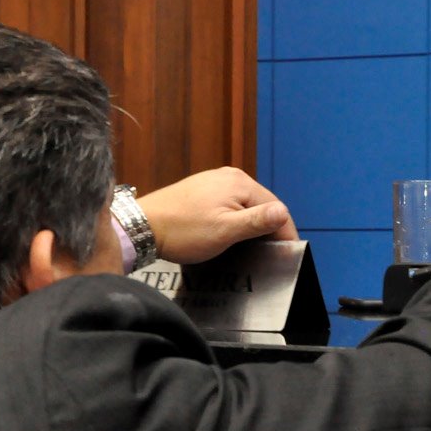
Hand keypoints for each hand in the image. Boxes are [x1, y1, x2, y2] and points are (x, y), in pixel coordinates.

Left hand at [140, 167, 297, 263]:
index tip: (288, 252)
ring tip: (253, 247)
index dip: (284, 231)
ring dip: (252, 224)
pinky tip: (231, 234)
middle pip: (261, 204)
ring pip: (245, 205)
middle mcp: (229, 176)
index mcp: (239, 183)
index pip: (276, 207)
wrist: (142, 226)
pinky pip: (230, 204)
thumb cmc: (182, 231)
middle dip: (268, 228)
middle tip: (271, 254)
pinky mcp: (202, 189)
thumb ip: (257, 221)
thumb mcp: (225, 231)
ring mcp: (214, 181)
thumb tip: (284, 213)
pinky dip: (236, 219)